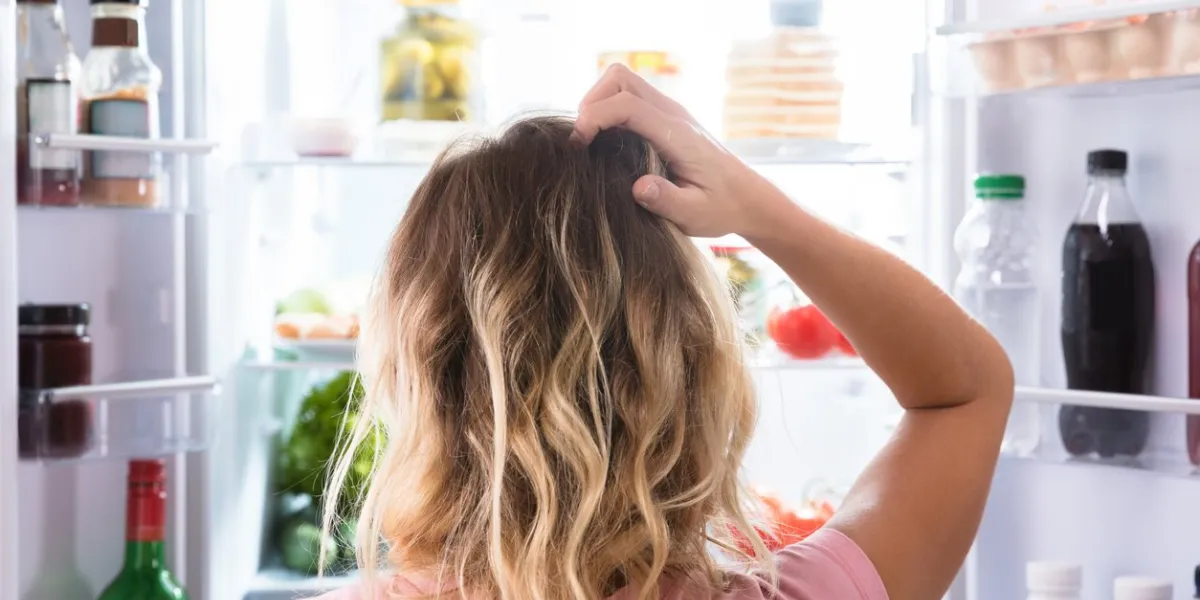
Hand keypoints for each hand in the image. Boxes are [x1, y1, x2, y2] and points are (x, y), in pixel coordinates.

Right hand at [572, 65, 786, 238]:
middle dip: (592, 102)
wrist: (747, 198)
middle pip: (620, 79)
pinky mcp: (665, 117)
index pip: (627, 104)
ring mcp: (669, 112)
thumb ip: (667, 201)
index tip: (578, 146)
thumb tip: (639, 187)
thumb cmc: (721, 208)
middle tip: (582, 141)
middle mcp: (673, 114)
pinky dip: (609, 109)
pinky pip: (629, 97)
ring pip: (623, 82)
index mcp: (678, 134)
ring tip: (589, 140)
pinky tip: (606, 143)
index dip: (595, 118)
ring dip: (598, 103)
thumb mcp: (694, 215)